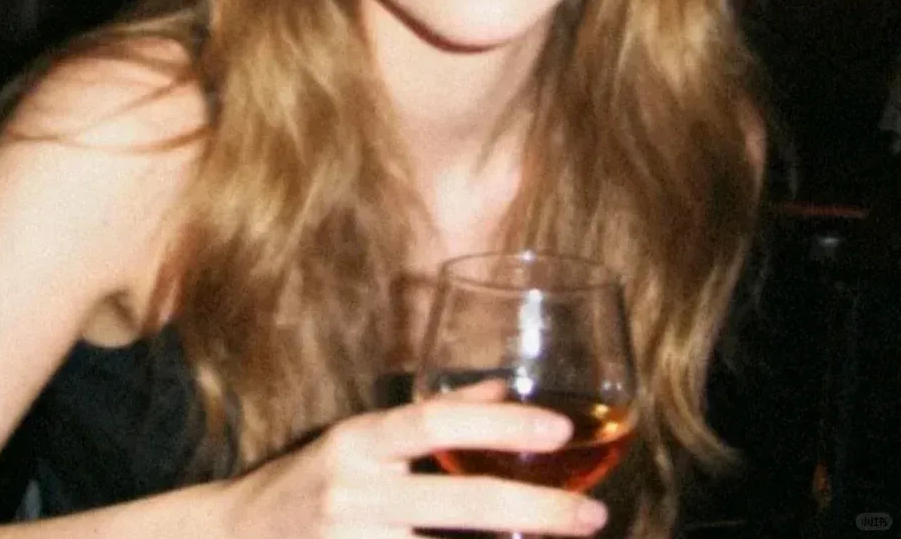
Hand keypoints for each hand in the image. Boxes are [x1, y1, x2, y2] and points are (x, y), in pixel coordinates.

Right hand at [220, 396, 609, 537]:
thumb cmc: (312, 482)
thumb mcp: (362, 438)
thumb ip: (434, 415)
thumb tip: (504, 387)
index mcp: (357, 441)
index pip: (433, 421)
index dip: (498, 421)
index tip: (560, 427)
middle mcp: (353, 492)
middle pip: (459, 501)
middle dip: (536, 511)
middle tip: (594, 518)